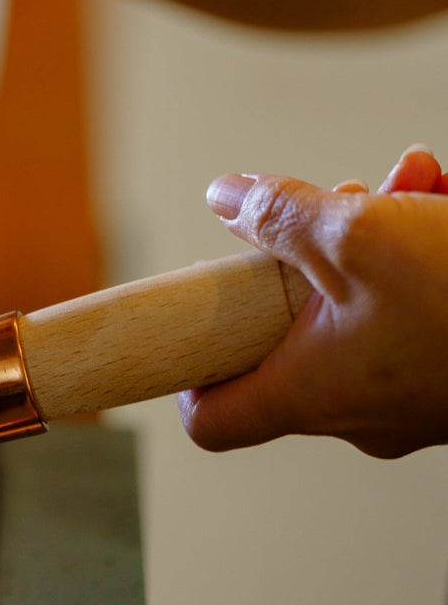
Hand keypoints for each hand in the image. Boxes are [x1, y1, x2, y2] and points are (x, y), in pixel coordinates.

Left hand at [179, 146, 447, 457]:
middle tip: (337, 201)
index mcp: (313, 393)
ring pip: (350, 300)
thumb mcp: (353, 233)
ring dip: (370, 232)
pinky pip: (406, 304)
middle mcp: (355, 406)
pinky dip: (413, 247)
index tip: (183, 318)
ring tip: (409, 185)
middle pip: (283, 328)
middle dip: (303, 249)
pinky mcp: (445, 368)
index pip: (212, 419)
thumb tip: (224, 198)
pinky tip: (439, 197)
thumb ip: (274, 213)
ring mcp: (404, 391)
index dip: (184, 370)